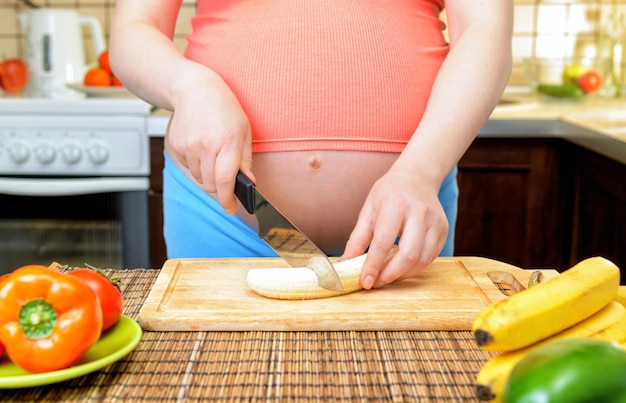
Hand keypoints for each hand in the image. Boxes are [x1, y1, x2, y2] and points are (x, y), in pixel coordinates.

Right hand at [167, 67, 252, 213]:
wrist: (194, 90)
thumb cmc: (223, 109)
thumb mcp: (243, 131)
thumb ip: (245, 160)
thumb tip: (248, 183)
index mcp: (227, 142)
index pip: (224, 181)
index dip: (228, 200)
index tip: (231, 209)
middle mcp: (205, 146)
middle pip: (210, 185)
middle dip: (219, 186)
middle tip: (224, 174)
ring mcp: (188, 146)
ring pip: (198, 178)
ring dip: (206, 174)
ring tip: (211, 153)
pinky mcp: (175, 146)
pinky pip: (187, 168)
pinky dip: (195, 165)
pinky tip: (199, 147)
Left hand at [342, 170, 448, 288]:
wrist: (416, 177)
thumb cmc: (388, 194)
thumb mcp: (368, 211)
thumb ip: (357, 239)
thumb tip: (343, 264)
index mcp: (395, 205)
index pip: (383, 242)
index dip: (373, 265)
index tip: (365, 282)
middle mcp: (419, 213)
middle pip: (408, 255)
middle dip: (390, 275)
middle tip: (376, 282)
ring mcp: (435, 222)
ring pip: (422, 260)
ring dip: (403, 274)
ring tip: (387, 276)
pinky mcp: (443, 230)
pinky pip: (430, 257)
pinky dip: (415, 268)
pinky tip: (401, 267)